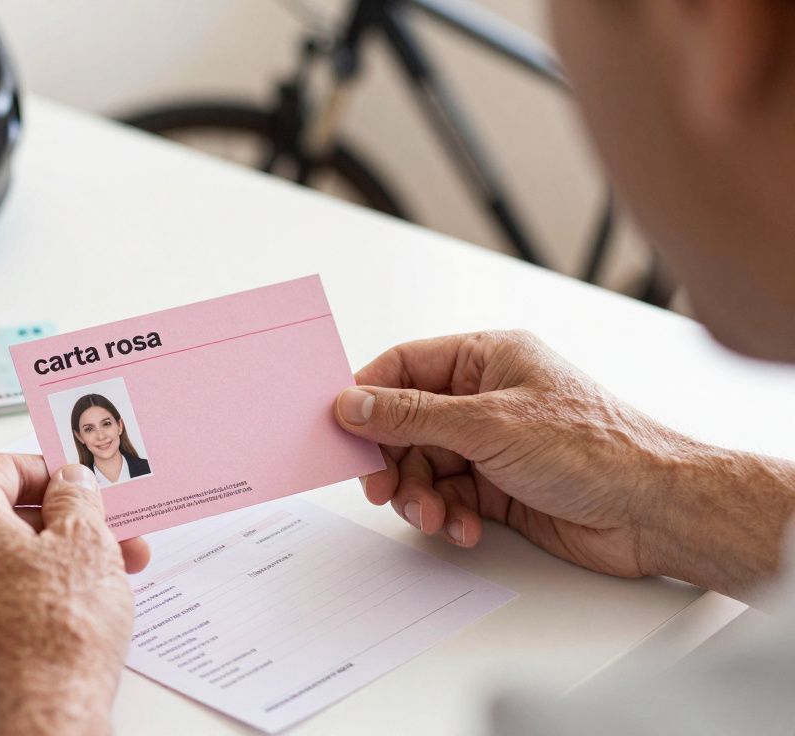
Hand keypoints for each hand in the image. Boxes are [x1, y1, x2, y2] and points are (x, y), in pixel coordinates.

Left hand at [0, 454, 149, 735]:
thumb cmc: (53, 638)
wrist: (37, 723)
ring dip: (56, 559)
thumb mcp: (86, 541)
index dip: (50, 470)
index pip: (1, 467)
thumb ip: (76, 497)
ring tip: (110, 575)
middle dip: (64, 522)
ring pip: (1, 561)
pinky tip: (77, 609)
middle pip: (2, 516)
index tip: (81, 483)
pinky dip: (33, 594)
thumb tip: (69, 483)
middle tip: (111, 532)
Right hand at [334, 330, 702, 580]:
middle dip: (394, 461)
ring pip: (425, 467)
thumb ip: (412, 415)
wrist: (654, 511)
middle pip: (407, 425)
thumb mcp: (488, 424)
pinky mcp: (500, 488)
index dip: (368, 397)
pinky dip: (447, 516)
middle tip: (381, 488)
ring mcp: (493, 444)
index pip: (404, 368)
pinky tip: (462, 527)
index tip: (340, 428)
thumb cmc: (596, 448)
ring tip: (433, 515)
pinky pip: (449, 498)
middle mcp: (486, 398)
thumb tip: (355, 403)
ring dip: (420, 495)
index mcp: (487, 358)